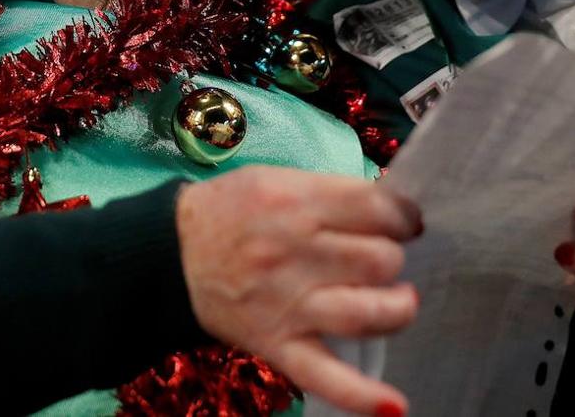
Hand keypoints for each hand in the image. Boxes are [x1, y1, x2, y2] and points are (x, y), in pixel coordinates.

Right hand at [178, 166, 421, 415]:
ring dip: (396, 307)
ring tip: (396, 301)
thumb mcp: (277, 180)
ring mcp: (288, 304)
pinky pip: (325, 376)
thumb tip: (394, 210)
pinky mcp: (277, 345)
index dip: (404, 216)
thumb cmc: (230, 210)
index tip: (403, 222)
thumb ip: (333, 193)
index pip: (380, 208)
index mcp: (296, 202)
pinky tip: (394, 404)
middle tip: (379, 257)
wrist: (170, 254)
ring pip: (369, 312)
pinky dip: (361, 396)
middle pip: (381, 259)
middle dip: (392, 256)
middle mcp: (295, 252)